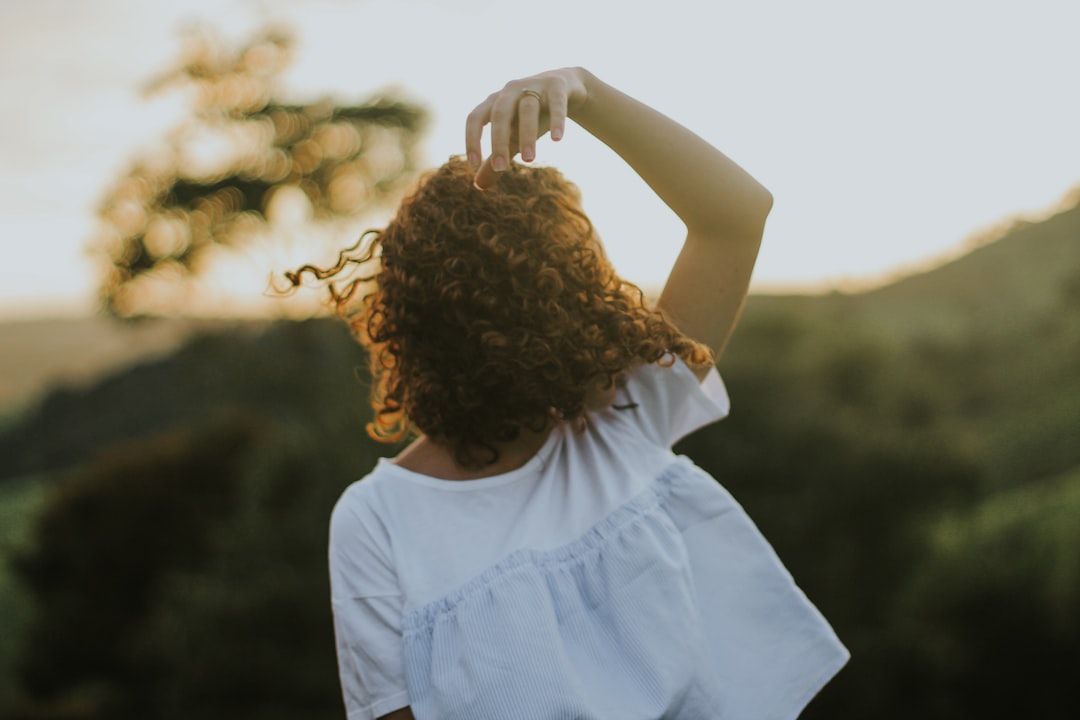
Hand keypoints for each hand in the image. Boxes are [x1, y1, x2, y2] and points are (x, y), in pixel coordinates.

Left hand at [465, 68, 588, 189]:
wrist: (563, 86)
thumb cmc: (530, 116)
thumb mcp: (513, 137)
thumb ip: (497, 158)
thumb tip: (478, 186)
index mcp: (494, 102)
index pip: (475, 118)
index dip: (472, 139)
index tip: (474, 164)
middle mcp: (510, 91)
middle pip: (500, 114)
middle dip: (499, 142)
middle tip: (501, 169)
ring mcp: (534, 85)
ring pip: (527, 109)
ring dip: (526, 135)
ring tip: (529, 160)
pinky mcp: (557, 86)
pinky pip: (556, 104)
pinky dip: (557, 120)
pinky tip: (557, 140)